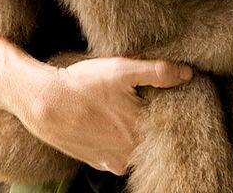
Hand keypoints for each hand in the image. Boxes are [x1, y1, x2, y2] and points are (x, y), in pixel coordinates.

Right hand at [17, 55, 192, 174]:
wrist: (44, 103)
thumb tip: (188, 73)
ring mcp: (113, 160)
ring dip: (136, 132)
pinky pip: (118, 154)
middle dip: (154, 121)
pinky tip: (112, 123)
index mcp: (140, 131)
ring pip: (135, 147)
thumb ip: (158, 72)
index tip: (174, 95)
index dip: (173, 109)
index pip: (169, 124)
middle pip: (153, 138)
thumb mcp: (122, 70)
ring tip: (127, 110)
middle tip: (148, 101)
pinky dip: (119, 140)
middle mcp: (129, 152)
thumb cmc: (83, 84)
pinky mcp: (98, 162)